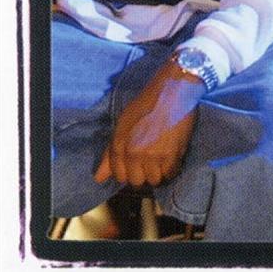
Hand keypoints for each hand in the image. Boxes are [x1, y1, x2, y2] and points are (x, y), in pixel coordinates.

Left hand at [94, 59, 204, 188]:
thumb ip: (111, 153)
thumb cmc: (147, 103)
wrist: (172, 90)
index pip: (119, 175)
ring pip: (154, 180)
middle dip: (143, 173)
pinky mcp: (172, 154)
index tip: (136, 163)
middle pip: (136, 181)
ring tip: (163, 159)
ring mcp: (153, 155)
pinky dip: (172, 169)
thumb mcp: (123, 123)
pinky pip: (171, 173)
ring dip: (158, 172)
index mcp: (119, 145)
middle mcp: (134, 154)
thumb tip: (99, 178)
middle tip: (151, 161)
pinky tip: (172, 157)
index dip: (128, 171)